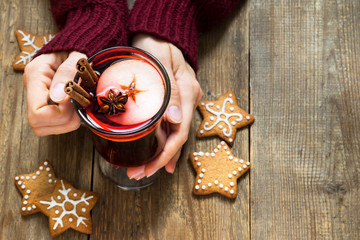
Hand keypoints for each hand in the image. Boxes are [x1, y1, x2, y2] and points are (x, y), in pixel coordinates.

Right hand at [23, 51, 85, 135]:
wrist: (76, 49)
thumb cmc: (78, 51)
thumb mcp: (77, 57)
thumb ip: (68, 73)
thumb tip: (57, 98)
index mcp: (35, 75)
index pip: (37, 112)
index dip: (59, 114)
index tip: (74, 103)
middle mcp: (32, 90)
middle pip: (39, 125)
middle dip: (64, 121)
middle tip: (79, 107)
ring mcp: (37, 100)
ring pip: (44, 129)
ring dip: (66, 123)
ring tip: (78, 107)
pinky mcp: (46, 107)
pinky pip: (53, 126)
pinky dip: (67, 122)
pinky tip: (76, 110)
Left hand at [127, 34, 202, 179]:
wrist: (158, 33)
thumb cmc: (155, 44)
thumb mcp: (160, 61)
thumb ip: (170, 90)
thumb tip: (177, 119)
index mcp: (187, 91)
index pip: (180, 130)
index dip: (166, 152)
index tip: (150, 167)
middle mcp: (189, 99)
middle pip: (179, 136)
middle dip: (160, 158)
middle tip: (140, 173)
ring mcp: (185, 100)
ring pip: (176, 133)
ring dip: (161, 153)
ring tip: (145, 169)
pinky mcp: (178, 100)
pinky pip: (174, 124)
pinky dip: (165, 141)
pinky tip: (160, 154)